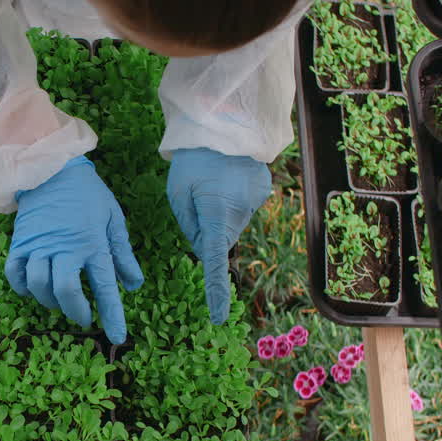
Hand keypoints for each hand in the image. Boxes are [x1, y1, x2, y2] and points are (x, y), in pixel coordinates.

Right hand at [5, 156, 143, 343]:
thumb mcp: (114, 220)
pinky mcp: (20, 242)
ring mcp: (39, 246)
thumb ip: (123, 254)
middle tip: (84, 317)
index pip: (105, 288)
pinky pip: (15, 274)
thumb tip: (134, 285)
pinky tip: (34, 289)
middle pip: (66, 292)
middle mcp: (64, 248)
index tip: (117, 338)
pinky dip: (23, 288)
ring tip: (60, 300)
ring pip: (39, 286)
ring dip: (50, 301)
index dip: (113, 316)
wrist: (52, 168)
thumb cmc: (89, 195)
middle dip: (76, 312)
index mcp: (92, 244)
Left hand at [167, 148, 272, 324]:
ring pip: (231, 223)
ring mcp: (256, 202)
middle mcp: (241, 213)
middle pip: (220, 239)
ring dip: (219, 213)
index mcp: (216, 215)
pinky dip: (232, 200)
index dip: (215, 292)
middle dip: (207, 231)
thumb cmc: (192, 161)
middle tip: (195, 201)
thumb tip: (203, 247)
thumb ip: (189, 227)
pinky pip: (243, 207)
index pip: (214, 263)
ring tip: (212, 183)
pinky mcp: (263, 191)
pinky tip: (226, 178)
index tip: (218, 317)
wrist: (223, 123)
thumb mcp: (178, 196)